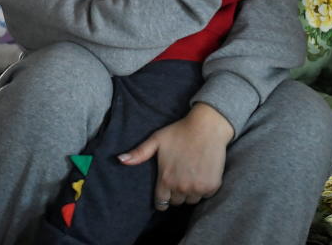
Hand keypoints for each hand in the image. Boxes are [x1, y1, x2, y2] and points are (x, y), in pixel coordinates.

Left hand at [117, 103, 232, 209]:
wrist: (207, 127)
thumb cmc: (179, 132)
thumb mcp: (156, 140)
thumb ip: (139, 153)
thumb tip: (119, 160)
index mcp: (165, 179)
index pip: (161, 203)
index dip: (162, 200)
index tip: (165, 194)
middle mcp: (181, 187)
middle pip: (177, 202)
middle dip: (176, 194)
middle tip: (179, 178)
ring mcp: (198, 188)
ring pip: (191, 200)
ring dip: (190, 192)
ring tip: (190, 176)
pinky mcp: (212, 186)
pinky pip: (205, 196)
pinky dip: (204, 189)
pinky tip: (201, 174)